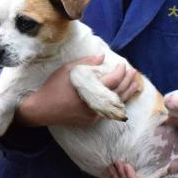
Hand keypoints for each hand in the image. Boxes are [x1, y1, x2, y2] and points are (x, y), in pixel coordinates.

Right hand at [15, 55, 139, 126]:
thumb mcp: (68, 69)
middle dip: (128, 81)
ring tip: (136, 84)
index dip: (121, 72)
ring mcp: (93, 115)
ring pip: (117, 104)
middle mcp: (94, 105)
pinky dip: (118, 102)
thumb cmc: (53, 86)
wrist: (42, 109)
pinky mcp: (91, 121)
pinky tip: (124, 96)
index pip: (112, 81)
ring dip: (128, 93)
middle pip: (118, 93)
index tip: (123, 65)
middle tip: (134, 72)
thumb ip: (87, 62)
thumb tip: (103, 57)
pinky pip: (109, 111)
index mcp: (89, 90)